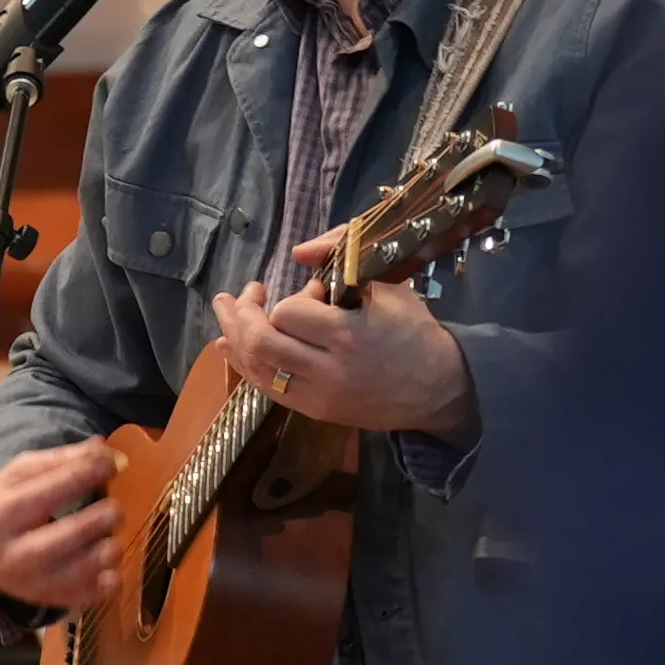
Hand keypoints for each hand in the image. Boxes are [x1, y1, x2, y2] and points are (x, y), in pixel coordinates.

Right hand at [0, 435, 120, 610]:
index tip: (111, 465)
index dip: (88, 473)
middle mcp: (15, 553)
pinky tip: (103, 564)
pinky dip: (110, 578)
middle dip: (102, 517)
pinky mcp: (50, 600)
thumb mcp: (18, 476)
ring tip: (106, 536)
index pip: (51, 489)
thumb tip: (106, 451)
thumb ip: (62, 460)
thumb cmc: (1, 509)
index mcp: (3, 514)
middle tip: (113, 508)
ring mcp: (33, 582)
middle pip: (69, 535)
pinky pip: (94, 594)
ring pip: (85, 568)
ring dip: (108, 547)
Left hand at [219, 250, 477, 440]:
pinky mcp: (315, 412)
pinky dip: (246, 364)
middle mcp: (328, 371)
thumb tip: (298, 251)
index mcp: (349, 336)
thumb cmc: (415, 332)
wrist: (440, 389)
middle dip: (242, 313)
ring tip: (225, 310)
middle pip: (261, 342)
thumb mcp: (388, 285)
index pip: (290, 313)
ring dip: (234, 336)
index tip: (315, 293)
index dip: (292, 297)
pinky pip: (267, 388)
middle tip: (243, 293)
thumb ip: (343, 257)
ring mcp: (318, 397)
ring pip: (257, 368)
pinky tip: (230, 345)